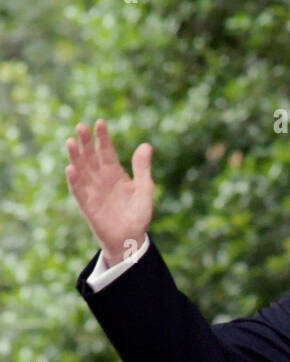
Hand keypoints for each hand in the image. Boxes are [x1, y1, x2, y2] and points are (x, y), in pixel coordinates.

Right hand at [65, 119, 153, 266]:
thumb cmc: (138, 214)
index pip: (106, 150)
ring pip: (81, 170)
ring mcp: (92, 191)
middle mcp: (100, 178)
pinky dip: (74, 181)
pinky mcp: (86, 205)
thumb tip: (146, 145)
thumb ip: (142, 169)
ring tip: (71, 142)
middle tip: (81, 126)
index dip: (102, 137)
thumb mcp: (144, 190)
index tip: (100, 122)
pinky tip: (70, 169)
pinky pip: (78, 192)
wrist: (130, 239)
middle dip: (85, 142)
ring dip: (75, 157)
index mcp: (114, 172)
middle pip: (90, 156)